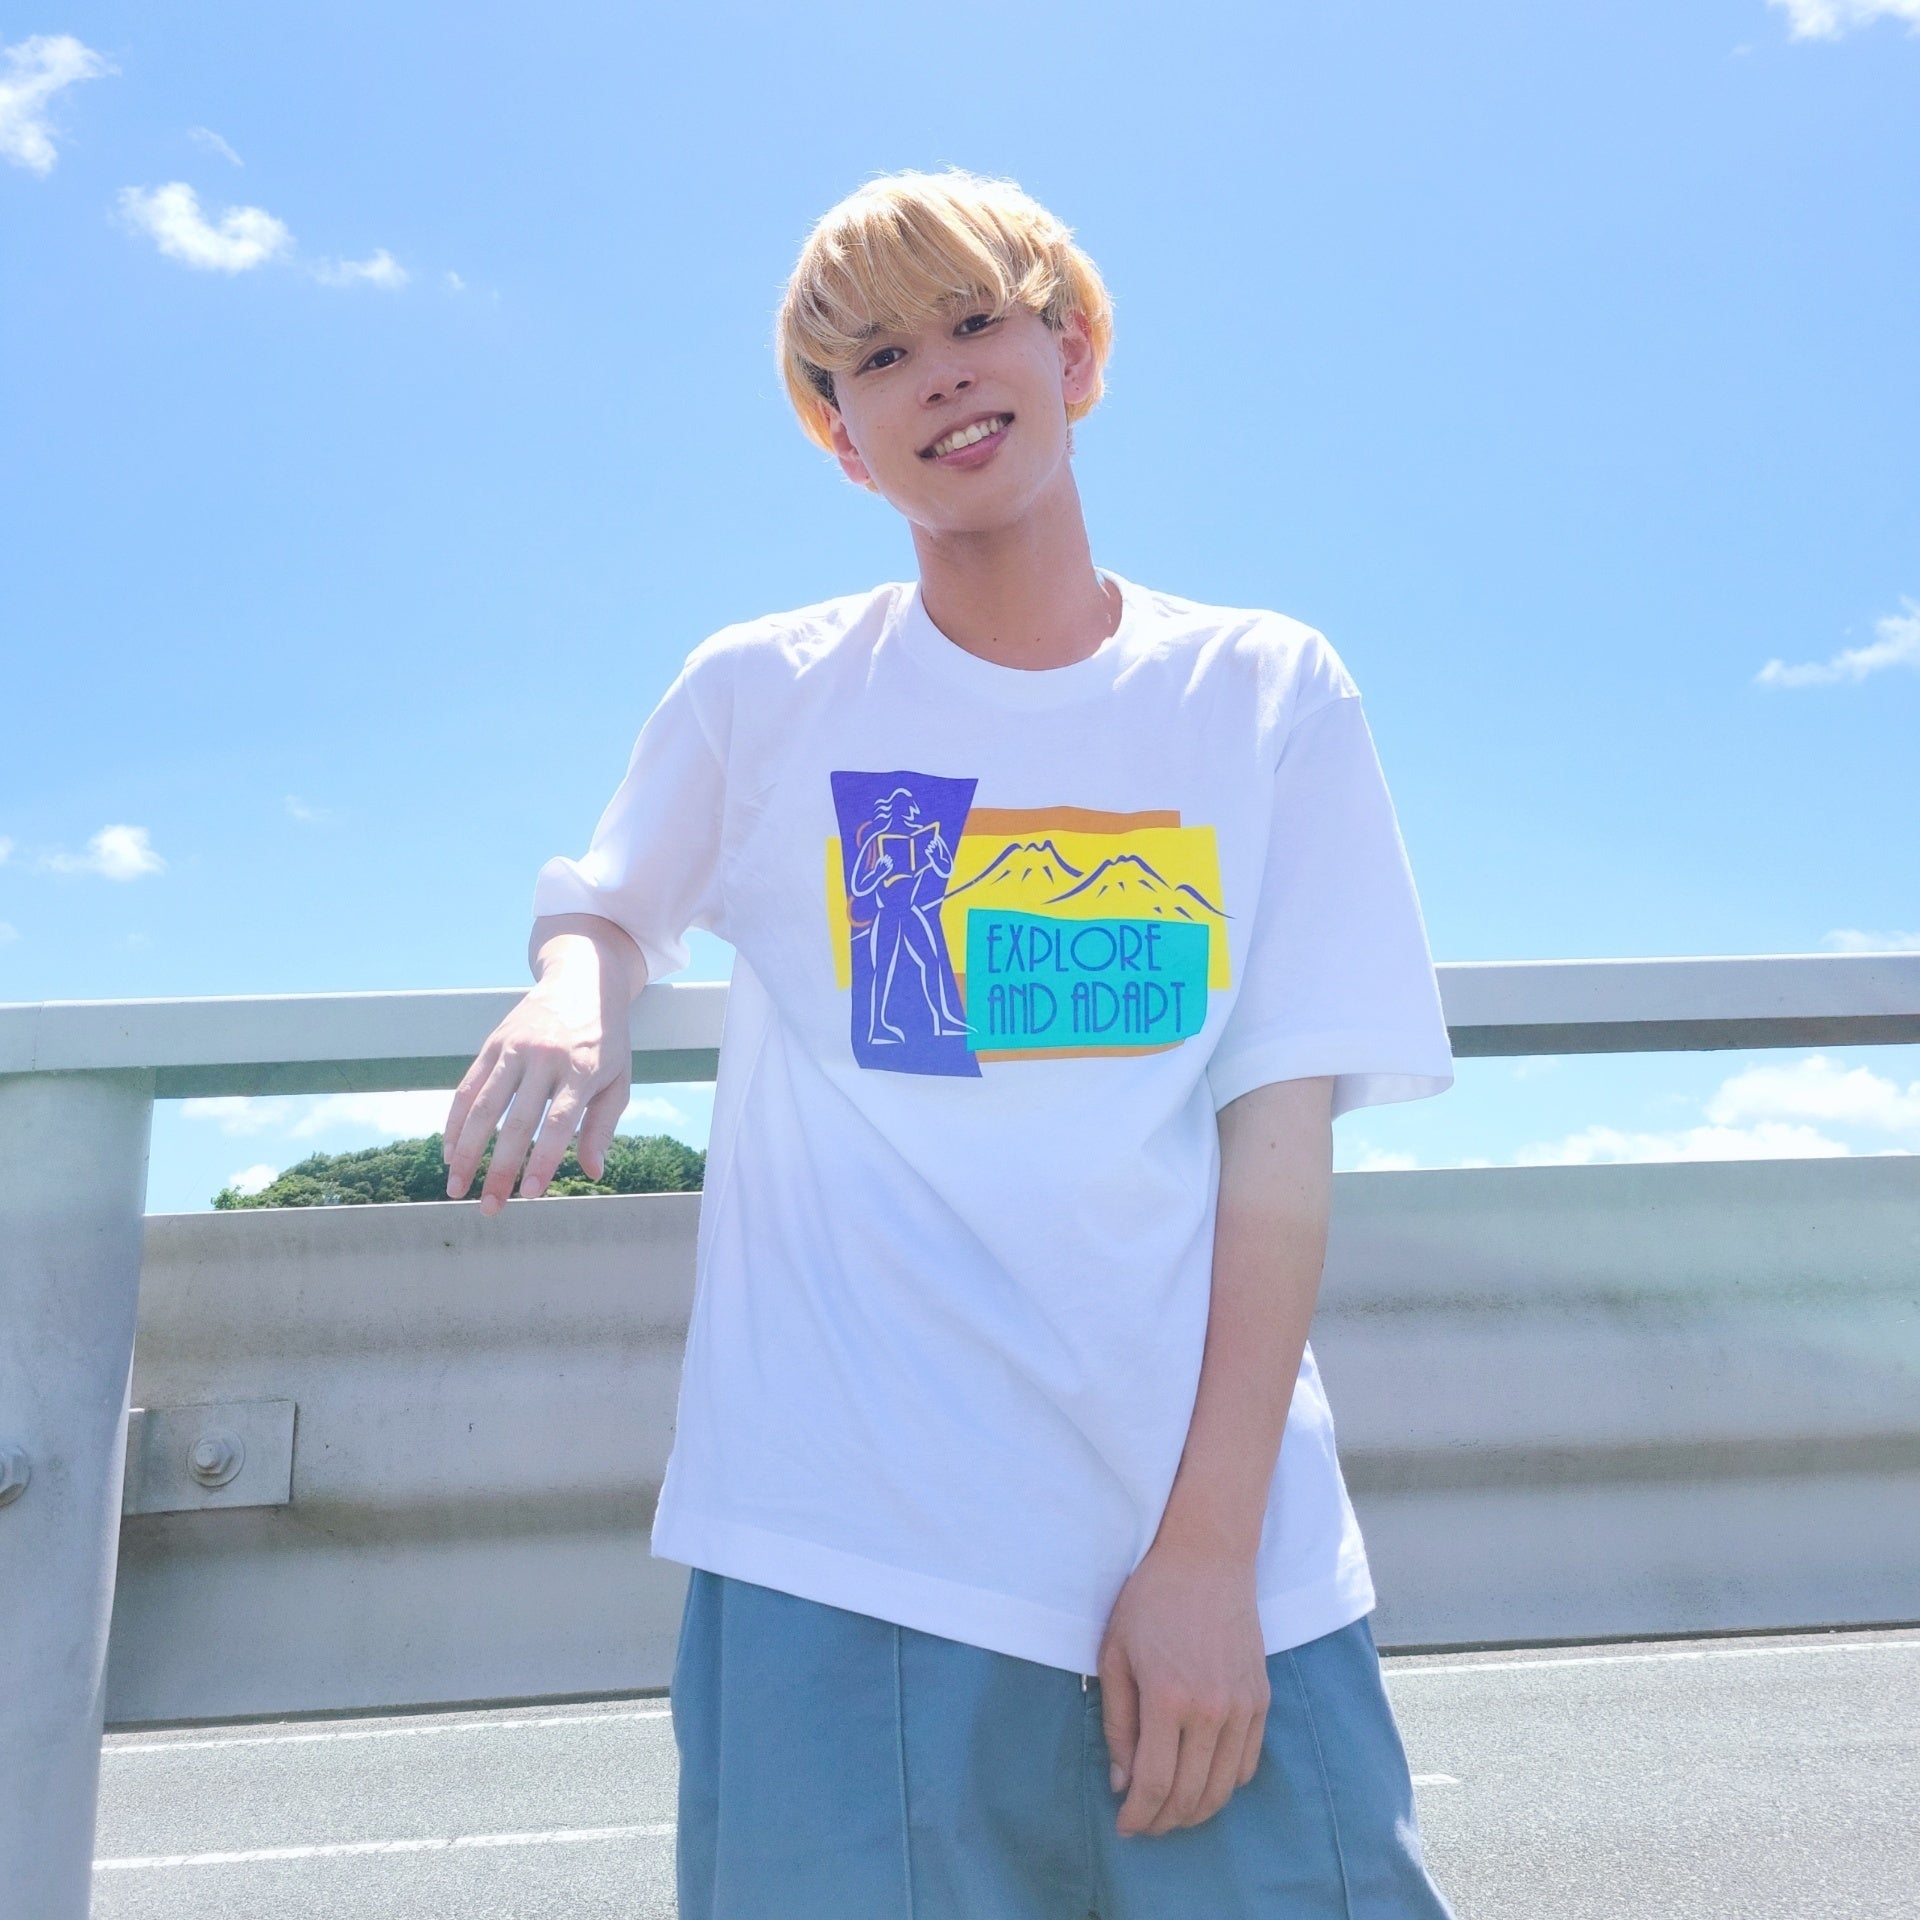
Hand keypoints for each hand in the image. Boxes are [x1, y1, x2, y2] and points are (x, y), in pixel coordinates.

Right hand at [442, 940, 634, 1216]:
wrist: (583, 980)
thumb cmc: (606, 1041)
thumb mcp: (619, 1079)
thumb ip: (603, 1126)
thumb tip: (593, 1172)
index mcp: (582, 1069)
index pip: (558, 1123)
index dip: (542, 1160)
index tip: (529, 1195)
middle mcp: (544, 1058)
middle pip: (516, 1122)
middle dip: (498, 1170)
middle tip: (488, 1208)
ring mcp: (514, 1048)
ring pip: (482, 1107)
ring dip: (466, 1152)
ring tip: (456, 1188)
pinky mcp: (492, 1043)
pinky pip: (467, 1087)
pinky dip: (455, 1122)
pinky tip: (450, 1152)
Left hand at [1097, 1545, 1269, 1837]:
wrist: (1207, 1559)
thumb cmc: (1151, 1600)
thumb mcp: (1115, 1654)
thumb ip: (1117, 1722)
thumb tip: (1122, 1782)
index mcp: (1167, 1697)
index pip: (1156, 1782)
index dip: (1138, 1815)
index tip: (1124, 1826)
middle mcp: (1211, 1708)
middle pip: (1191, 1794)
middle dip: (1163, 1821)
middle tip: (1144, 1826)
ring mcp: (1242, 1706)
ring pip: (1224, 1787)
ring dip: (1196, 1811)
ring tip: (1171, 1813)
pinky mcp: (1262, 1699)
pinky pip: (1248, 1763)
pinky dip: (1226, 1786)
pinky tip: (1204, 1785)